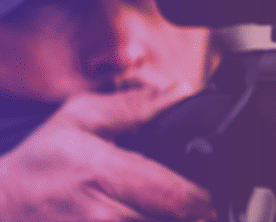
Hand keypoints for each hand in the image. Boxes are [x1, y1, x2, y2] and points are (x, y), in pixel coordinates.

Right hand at [0, 89, 215, 220]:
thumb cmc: (37, 165)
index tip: (213, 191)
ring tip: (169, 206)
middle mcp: (106, 214)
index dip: (204, 195)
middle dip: (195, 210)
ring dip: (171, 218)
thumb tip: (178, 91)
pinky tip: (142, 213)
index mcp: (106, 173)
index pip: (178, 194)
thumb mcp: (78, 119)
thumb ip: (133, 107)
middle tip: (199, 201)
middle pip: (179, 219)